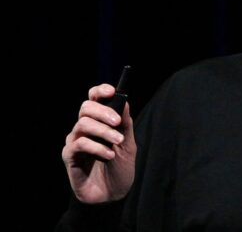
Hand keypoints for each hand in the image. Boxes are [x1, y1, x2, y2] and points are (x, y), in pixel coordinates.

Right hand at [62, 84, 136, 202]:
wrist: (114, 194)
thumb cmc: (120, 167)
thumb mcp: (128, 144)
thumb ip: (125, 123)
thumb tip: (124, 100)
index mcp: (99, 121)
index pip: (94, 99)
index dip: (100, 91)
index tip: (112, 91)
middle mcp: (84, 128)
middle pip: (86, 107)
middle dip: (103, 112)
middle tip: (117, 122)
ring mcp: (75, 141)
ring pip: (83, 124)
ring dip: (103, 131)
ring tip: (118, 141)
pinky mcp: (69, 156)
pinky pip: (79, 144)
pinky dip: (96, 147)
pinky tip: (109, 155)